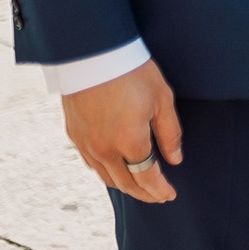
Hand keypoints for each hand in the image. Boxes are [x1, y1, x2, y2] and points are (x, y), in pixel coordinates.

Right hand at [63, 59, 182, 202]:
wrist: (92, 53)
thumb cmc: (132, 71)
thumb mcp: (162, 98)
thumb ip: (170, 133)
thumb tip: (175, 159)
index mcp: (129, 141)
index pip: (146, 178)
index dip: (159, 190)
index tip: (169, 196)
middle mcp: (104, 148)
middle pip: (126, 183)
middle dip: (144, 193)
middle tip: (157, 196)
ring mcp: (85, 144)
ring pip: (106, 177)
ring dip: (124, 186)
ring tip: (140, 186)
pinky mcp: (73, 135)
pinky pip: (91, 164)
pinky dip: (106, 173)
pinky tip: (116, 169)